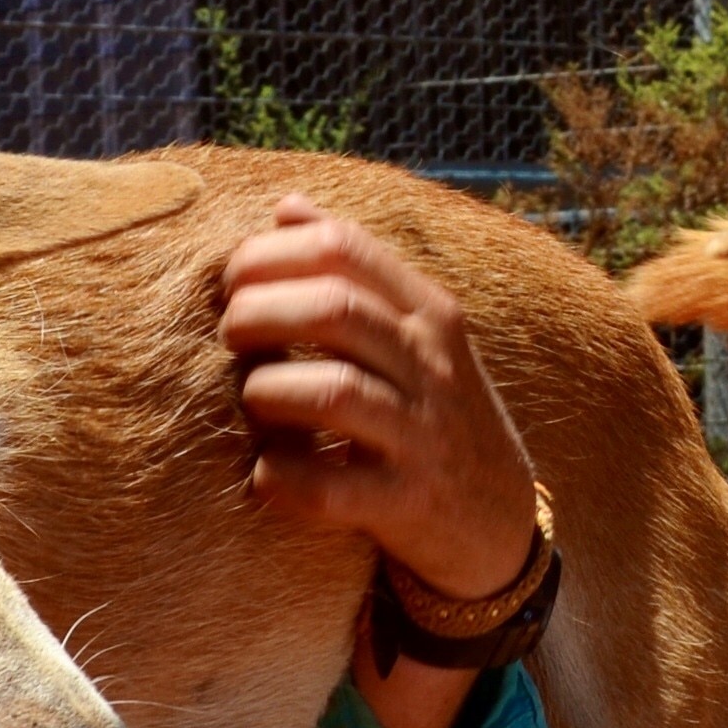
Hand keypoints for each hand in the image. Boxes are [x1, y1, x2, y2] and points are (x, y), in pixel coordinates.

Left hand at [218, 200, 542, 727]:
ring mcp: (422, 437)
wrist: (498, 521)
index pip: (344, 249)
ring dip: (267, 392)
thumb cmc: (431, 411)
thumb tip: (287, 207)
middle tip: (230, 333)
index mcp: (429, 313)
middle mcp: (432, 367)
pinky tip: (266, 476)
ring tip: (251, 398)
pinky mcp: (406, 505)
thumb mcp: (414, 333)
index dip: (271, 254)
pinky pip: (330, 489)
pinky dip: (283, 480)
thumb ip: (355, 270)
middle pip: (334, 309)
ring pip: (332, 393)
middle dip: (260, 312)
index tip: (234, 280)